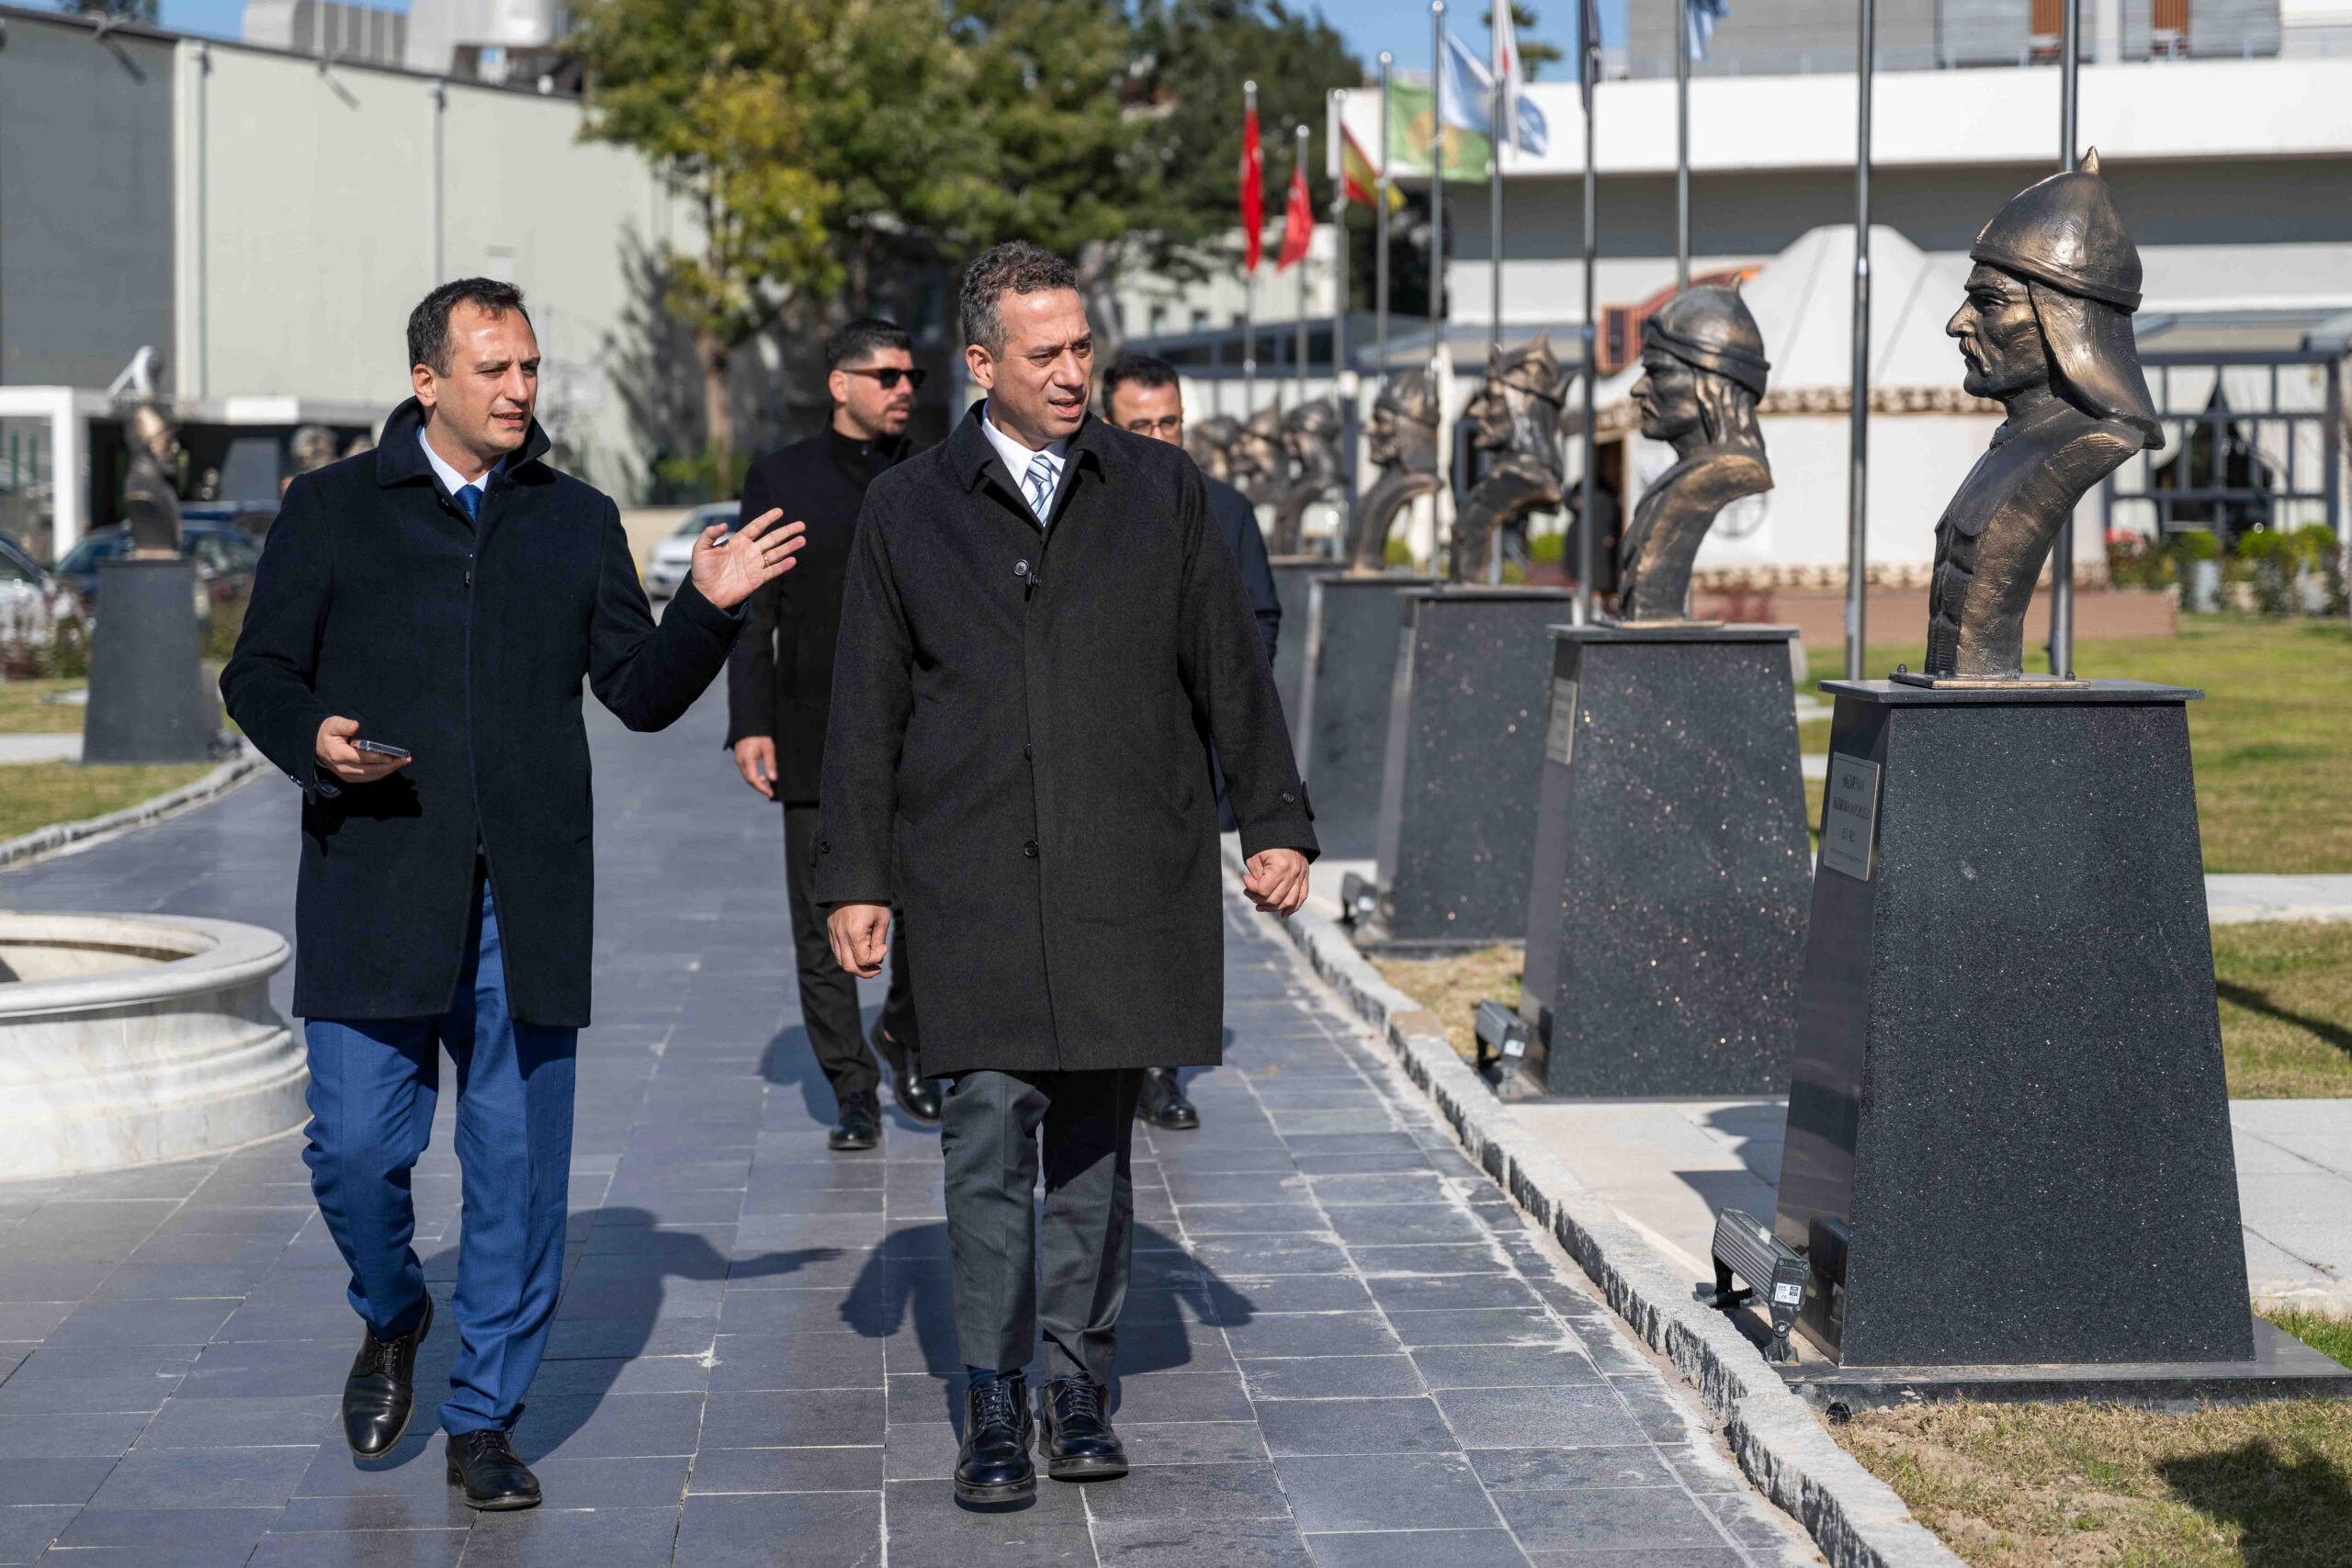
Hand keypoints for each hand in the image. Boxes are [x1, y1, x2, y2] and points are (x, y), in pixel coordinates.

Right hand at [314, 716, 410, 784]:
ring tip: (403, 762)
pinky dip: (381, 773)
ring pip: (371, 776)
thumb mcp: (332, 724)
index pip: (362, 757)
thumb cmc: (326, 732)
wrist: (315, 745)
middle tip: (406, 759)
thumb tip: (356, 725)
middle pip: (370, 770)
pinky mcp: (349, 778)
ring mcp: (346, 775)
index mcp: (339, 754)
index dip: (378, 757)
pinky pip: (368, 778)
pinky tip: (392, 767)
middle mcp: (343, 768)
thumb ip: (344, 724)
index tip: (393, 754)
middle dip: (390, 766)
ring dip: (388, 770)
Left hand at [691, 509, 805, 610]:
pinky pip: (772, 571)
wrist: (705, 594)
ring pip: (776, 553)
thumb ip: (710, 534)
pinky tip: (792, 560)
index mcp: (738, 541)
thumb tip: (725, 525)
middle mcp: (749, 551)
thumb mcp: (701, 549)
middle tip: (801, 525)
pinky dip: (782, 566)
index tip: (779, 511)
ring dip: (789, 547)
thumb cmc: (702, 571)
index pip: (756, 527)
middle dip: (786, 531)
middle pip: (772, 538)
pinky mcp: (757, 579)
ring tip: (802, 540)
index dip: (768, 519)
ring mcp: (755, 565)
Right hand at [733, 736, 776, 798]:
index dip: (762, 788)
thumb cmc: (759, 734)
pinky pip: (746, 771)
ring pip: (747, 776)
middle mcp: (740, 761)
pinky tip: (762, 776)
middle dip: (760, 787)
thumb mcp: (768, 748)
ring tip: (768, 783)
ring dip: (757, 781)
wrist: (748, 723)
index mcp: (747, 759)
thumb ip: (770, 764)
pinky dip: (754, 776)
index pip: (754, 779)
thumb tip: (773, 778)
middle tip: (770, 791)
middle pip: (749, 780)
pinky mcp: (740, 758)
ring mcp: (738, 760)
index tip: (770, 793)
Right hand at [827, 903, 891, 978]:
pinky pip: (837, 951)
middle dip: (864, 972)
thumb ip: (879, 941)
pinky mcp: (831, 931)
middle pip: (849, 967)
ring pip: (841, 961)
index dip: (876, 959)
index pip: (863, 960)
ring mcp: (834, 934)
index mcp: (855, 934)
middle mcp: (841, 936)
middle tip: (876, 969)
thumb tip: (876, 957)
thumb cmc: (871, 901)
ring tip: (868, 964)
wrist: (852, 884)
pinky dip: (847, 957)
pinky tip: (858, 952)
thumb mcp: (882, 919)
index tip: (884, 947)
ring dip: (855, 966)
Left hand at [1244, 848, 1309, 917]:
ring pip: (1289, 902)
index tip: (1245, 878)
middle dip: (1258, 899)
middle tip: (1249, 892)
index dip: (1251, 888)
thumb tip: (1257, 892)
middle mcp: (1293, 873)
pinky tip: (1284, 914)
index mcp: (1280, 867)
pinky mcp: (1305, 876)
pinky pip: (1301, 897)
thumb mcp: (1255, 857)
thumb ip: (1257, 878)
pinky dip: (1293, 908)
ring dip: (1273, 908)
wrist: (1284, 831)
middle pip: (1275, 899)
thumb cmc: (1266, 843)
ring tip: (1260, 906)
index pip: (1263, 890)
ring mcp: (1301, 875)